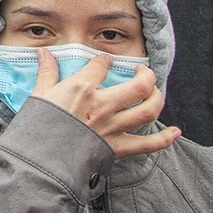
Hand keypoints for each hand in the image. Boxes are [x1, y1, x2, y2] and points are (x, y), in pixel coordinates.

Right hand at [28, 48, 181, 159]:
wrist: (42, 159)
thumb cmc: (37, 126)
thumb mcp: (39, 94)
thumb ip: (46, 72)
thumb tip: (44, 52)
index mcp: (83, 88)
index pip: (101, 65)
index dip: (104, 60)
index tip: (104, 61)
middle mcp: (104, 105)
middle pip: (139, 85)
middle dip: (145, 74)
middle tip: (141, 72)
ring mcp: (114, 126)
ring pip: (149, 109)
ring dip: (157, 98)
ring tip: (155, 92)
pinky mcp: (119, 148)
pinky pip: (149, 144)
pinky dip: (166, 139)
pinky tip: (175, 131)